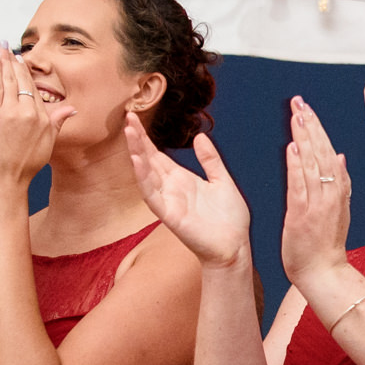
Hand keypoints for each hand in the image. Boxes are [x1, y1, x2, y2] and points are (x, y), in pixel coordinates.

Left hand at [0, 46, 74, 192]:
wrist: (6, 182)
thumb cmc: (25, 167)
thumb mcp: (48, 143)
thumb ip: (58, 122)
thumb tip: (72, 109)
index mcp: (43, 118)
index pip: (34, 88)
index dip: (26, 72)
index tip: (21, 60)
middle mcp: (29, 113)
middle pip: (21, 80)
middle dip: (14, 61)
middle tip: (7, 47)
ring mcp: (11, 113)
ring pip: (7, 81)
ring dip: (2, 62)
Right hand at [127, 125, 253, 268]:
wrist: (235, 246)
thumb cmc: (229, 219)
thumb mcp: (221, 181)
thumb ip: (210, 160)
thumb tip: (200, 137)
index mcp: (181, 179)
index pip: (157, 154)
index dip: (146, 138)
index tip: (135, 118)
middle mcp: (170, 188)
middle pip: (148, 160)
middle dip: (137, 140)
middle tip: (128, 118)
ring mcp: (168, 201)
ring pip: (146, 174)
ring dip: (137, 154)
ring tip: (129, 133)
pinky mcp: (170, 216)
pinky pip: (152, 195)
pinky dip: (143, 178)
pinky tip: (137, 161)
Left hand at [280, 99, 354, 289]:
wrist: (323, 273)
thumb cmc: (326, 245)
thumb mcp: (339, 210)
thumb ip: (340, 184)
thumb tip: (339, 156)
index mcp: (338, 191)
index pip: (328, 152)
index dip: (318, 130)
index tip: (308, 110)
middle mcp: (330, 194)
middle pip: (321, 152)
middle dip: (310, 126)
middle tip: (300, 102)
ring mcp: (317, 204)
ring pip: (312, 164)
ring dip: (304, 138)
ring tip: (296, 115)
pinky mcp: (302, 216)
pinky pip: (299, 186)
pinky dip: (296, 166)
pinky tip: (291, 148)